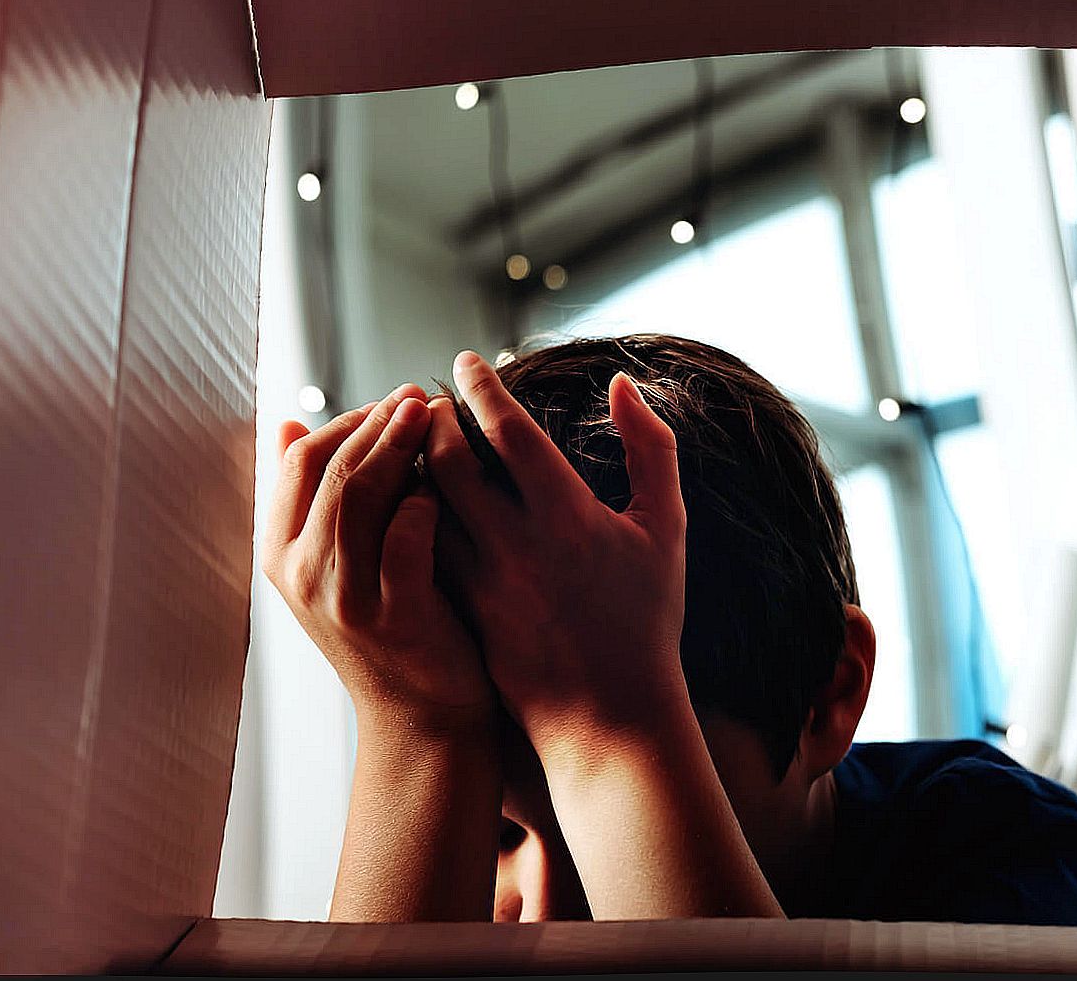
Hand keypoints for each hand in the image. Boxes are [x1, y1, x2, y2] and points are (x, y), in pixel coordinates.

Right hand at [262, 384, 493, 732]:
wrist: (423, 714)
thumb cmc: (392, 624)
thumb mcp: (340, 561)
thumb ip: (318, 498)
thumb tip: (289, 423)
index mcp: (280, 555)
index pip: (298, 460)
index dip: (345, 419)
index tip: (389, 399)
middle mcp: (300, 576)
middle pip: (330, 470)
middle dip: (376, 421)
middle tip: (417, 392)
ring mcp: (343, 599)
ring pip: (360, 497)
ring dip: (399, 446)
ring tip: (433, 414)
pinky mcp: (393, 617)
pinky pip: (404, 539)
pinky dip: (424, 502)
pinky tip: (447, 485)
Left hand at [423, 351, 688, 758]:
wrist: (611, 714)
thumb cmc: (646, 618)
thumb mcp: (665, 529)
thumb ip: (652, 449)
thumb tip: (622, 384)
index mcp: (568, 515)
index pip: (508, 429)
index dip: (481, 387)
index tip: (465, 361)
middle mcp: (517, 544)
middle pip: (449, 460)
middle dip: (433, 420)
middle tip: (431, 402)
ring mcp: (482, 583)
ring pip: (424, 504)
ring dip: (414, 466)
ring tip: (416, 445)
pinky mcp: (461, 612)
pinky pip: (421, 550)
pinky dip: (411, 517)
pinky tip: (414, 501)